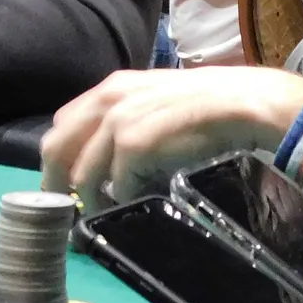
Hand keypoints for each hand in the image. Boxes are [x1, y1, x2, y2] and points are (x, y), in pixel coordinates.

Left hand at [41, 67, 302, 209]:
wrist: (245, 103)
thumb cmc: (207, 108)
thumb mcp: (158, 105)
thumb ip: (128, 122)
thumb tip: (108, 161)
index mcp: (111, 88)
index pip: (62, 126)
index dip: (60, 158)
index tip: (63, 184)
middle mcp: (108, 99)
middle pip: (57, 148)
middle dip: (57, 183)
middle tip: (66, 210)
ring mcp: (119, 119)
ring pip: (83, 171)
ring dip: (90, 198)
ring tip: (101, 214)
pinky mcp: (135, 141)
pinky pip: (117, 180)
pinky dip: (123, 195)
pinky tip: (134, 202)